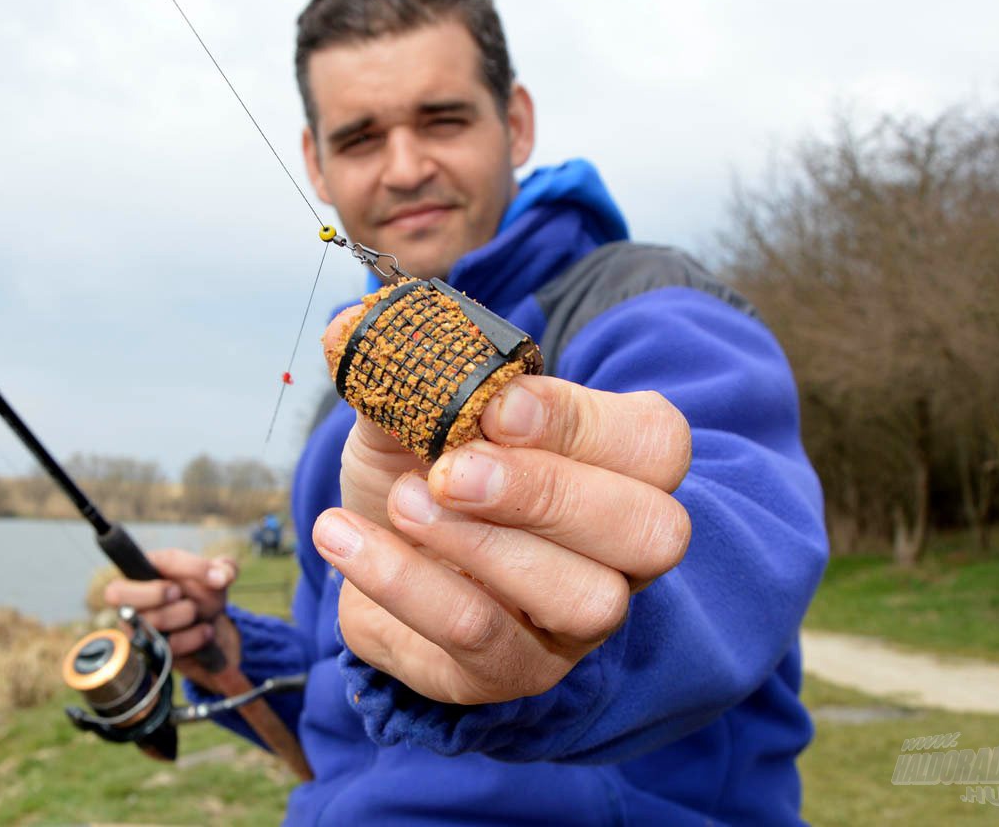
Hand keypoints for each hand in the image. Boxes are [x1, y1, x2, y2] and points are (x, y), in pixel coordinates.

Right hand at [102, 549, 240, 685]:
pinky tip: (206, 631)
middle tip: (179, 593)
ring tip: (196, 612)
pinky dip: (193, 637)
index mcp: (146, 569)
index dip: (189, 568)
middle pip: (115, 592)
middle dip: (155, 593)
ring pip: (148, 620)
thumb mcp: (218, 577)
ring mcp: (135, 626)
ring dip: (183, 614)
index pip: (153, 561)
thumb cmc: (203, 595)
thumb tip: (220, 577)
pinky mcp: (147, 651)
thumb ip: (225, 568)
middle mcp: (131, 598)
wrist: (210, 628)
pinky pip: (165, 646)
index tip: (215, 578)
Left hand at [315, 325, 691, 703]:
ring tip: (401, 504)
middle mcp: (617, 552)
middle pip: (650, 529)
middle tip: (452, 471)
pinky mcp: (510, 672)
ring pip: (582, 598)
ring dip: (483, 546)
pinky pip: (478, 636)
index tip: (496, 406)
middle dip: (549, 493)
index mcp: (617, 467)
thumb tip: (356, 326)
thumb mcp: (410, 409)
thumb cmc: (414, 469)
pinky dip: (405, 584)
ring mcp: (573, 623)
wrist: (368, 552)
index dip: (582, 423)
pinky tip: (344, 539)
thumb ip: (405, 369)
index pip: (654, 443)